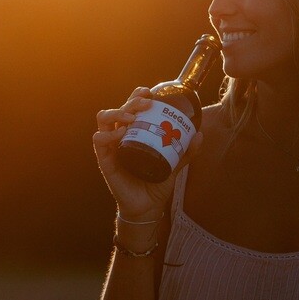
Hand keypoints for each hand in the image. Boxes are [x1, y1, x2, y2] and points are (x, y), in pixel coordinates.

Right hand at [93, 88, 193, 219]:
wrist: (147, 206)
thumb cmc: (156, 182)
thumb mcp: (175, 164)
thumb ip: (186, 151)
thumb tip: (200, 134)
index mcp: (134, 133)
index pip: (131, 108)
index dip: (136, 96)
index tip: (149, 93)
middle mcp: (120, 135)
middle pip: (119, 109)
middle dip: (131, 102)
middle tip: (146, 103)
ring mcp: (110, 146)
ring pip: (104, 119)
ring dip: (116, 113)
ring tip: (131, 117)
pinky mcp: (104, 159)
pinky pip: (99, 141)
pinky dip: (107, 134)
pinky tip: (120, 134)